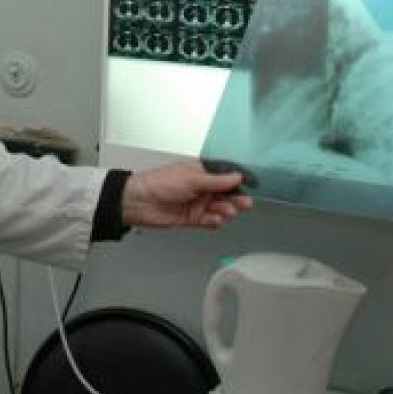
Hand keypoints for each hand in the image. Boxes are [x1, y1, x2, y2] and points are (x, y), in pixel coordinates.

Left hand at [122, 160, 252, 229]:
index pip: (225, 176)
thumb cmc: (162, 183)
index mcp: (202, 172)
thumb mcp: (192, 178)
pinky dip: (215, 222)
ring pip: (220, 208)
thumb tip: (238, 177)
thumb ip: (217, 180)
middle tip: (244, 204)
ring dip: (226, 211)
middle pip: (227, 194)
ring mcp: (198, 204)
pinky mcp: (193, 219)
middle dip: (236, 198)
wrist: (139, 202)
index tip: (252, 185)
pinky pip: (210, 221)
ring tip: (225, 211)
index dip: (238, 180)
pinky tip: (214, 220)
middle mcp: (202, 187)